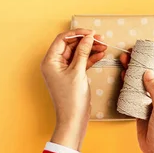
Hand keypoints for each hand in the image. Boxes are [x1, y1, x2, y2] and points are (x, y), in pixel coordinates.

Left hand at [41, 29, 106, 150]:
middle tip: (100, 39)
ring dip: (90, 49)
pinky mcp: (71, 75)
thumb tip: (88, 38)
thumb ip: (82, 53)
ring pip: (77, 53)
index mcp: (50, 61)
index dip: (77, 34)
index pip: (62, 39)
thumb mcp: (78, 72)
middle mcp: (54, 64)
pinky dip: (90, 58)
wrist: (73, 119)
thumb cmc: (71, 99)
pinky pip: (80, 62)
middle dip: (85, 41)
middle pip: (70, 45)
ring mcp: (63, 70)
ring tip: (104, 46)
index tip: (91, 33)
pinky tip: (100, 55)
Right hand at [120, 53, 153, 152]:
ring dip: (132, 72)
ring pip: (140, 81)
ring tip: (123, 62)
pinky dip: (128, 84)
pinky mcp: (141, 107)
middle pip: (150, 73)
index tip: (143, 48)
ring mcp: (151, 100)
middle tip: (129, 54)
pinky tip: (122, 77)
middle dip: (140, 63)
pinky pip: (134, 92)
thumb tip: (148, 72)